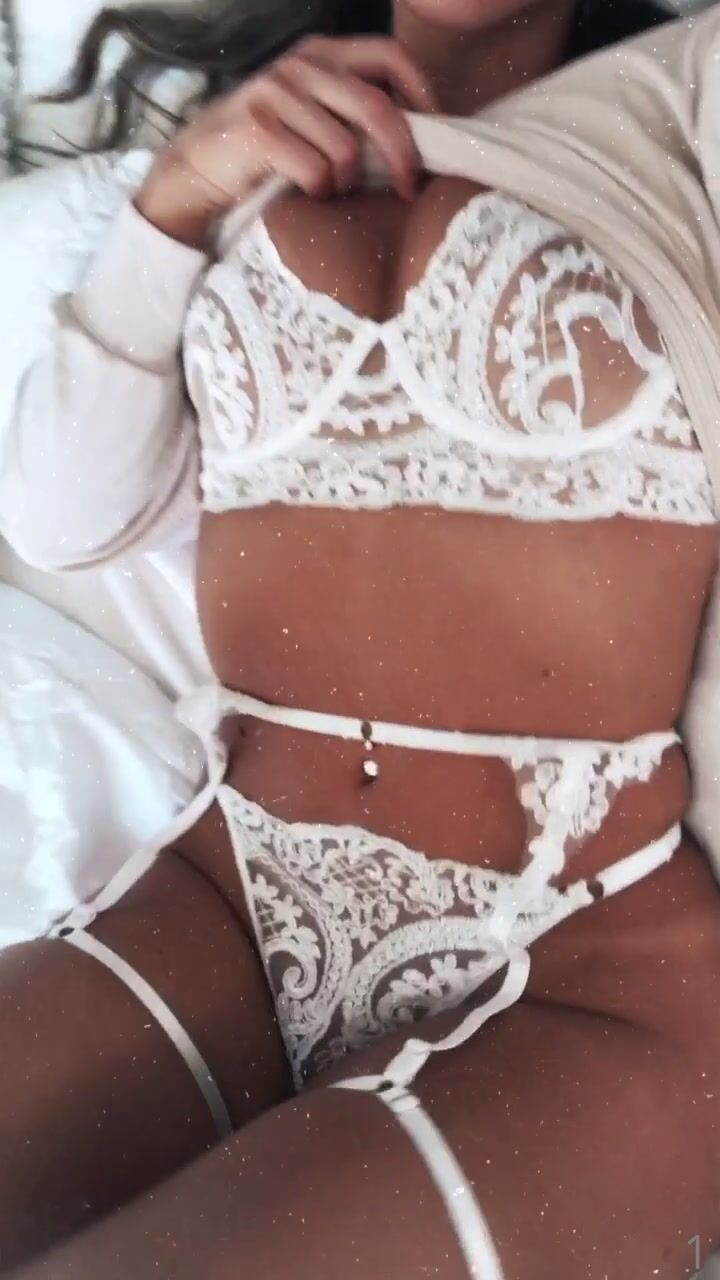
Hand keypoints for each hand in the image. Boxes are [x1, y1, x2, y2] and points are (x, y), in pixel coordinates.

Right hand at [136, 36, 436, 247]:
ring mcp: (276, 93)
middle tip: (408, 188)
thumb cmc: (267, 147)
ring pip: (346, 149)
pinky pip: (315, 171)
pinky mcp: (258, 130)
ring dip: (346, 181)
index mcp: (322, 53)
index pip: (391, 56)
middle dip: (402, 155)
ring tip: (330, 188)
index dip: (422, 94)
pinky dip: (318, 191)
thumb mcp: (313, 112)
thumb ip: (354, 109)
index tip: (435, 134)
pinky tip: (305, 191)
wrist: (197, 167)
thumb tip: (421, 133)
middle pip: (378, 107)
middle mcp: (301, 65)